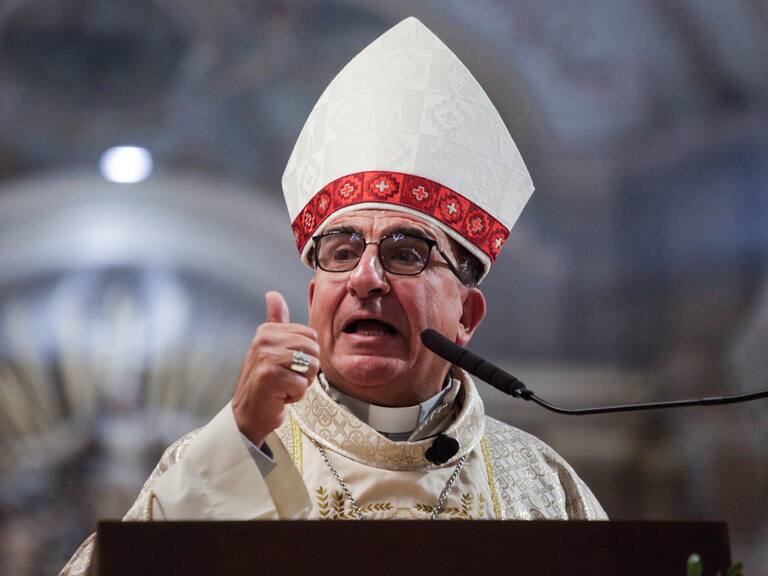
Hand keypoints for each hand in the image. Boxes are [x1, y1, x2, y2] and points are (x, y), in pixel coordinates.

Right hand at [232, 291, 319, 446]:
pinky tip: (280, 397)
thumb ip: (276, 320)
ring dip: (302, 383)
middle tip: (287, 378)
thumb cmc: (264, 381)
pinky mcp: (270, 377)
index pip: (310, 335)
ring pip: (311, 366)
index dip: (306, 355)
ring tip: (283, 386)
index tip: (287, 365)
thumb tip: (273, 294)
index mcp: (267, 330)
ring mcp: (266, 357)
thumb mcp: (269, 347)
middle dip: (307, 369)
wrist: (248, 413)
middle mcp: (265, 340)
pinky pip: (302, 385)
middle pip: (313, 350)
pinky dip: (295, 396)